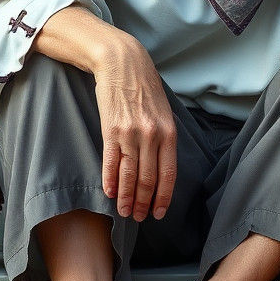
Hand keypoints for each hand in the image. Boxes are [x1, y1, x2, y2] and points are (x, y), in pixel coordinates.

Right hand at [92, 37, 177, 222]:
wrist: (122, 63)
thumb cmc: (144, 86)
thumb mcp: (164, 110)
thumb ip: (165, 137)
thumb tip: (163, 164)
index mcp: (169, 132)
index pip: (168, 174)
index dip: (163, 197)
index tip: (159, 213)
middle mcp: (151, 135)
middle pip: (148, 179)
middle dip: (144, 203)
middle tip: (140, 217)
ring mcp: (130, 134)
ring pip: (129, 175)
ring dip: (127, 198)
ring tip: (125, 212)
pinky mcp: (110, 130)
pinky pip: (110, 162)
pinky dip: (110, 181)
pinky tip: (110, 193)